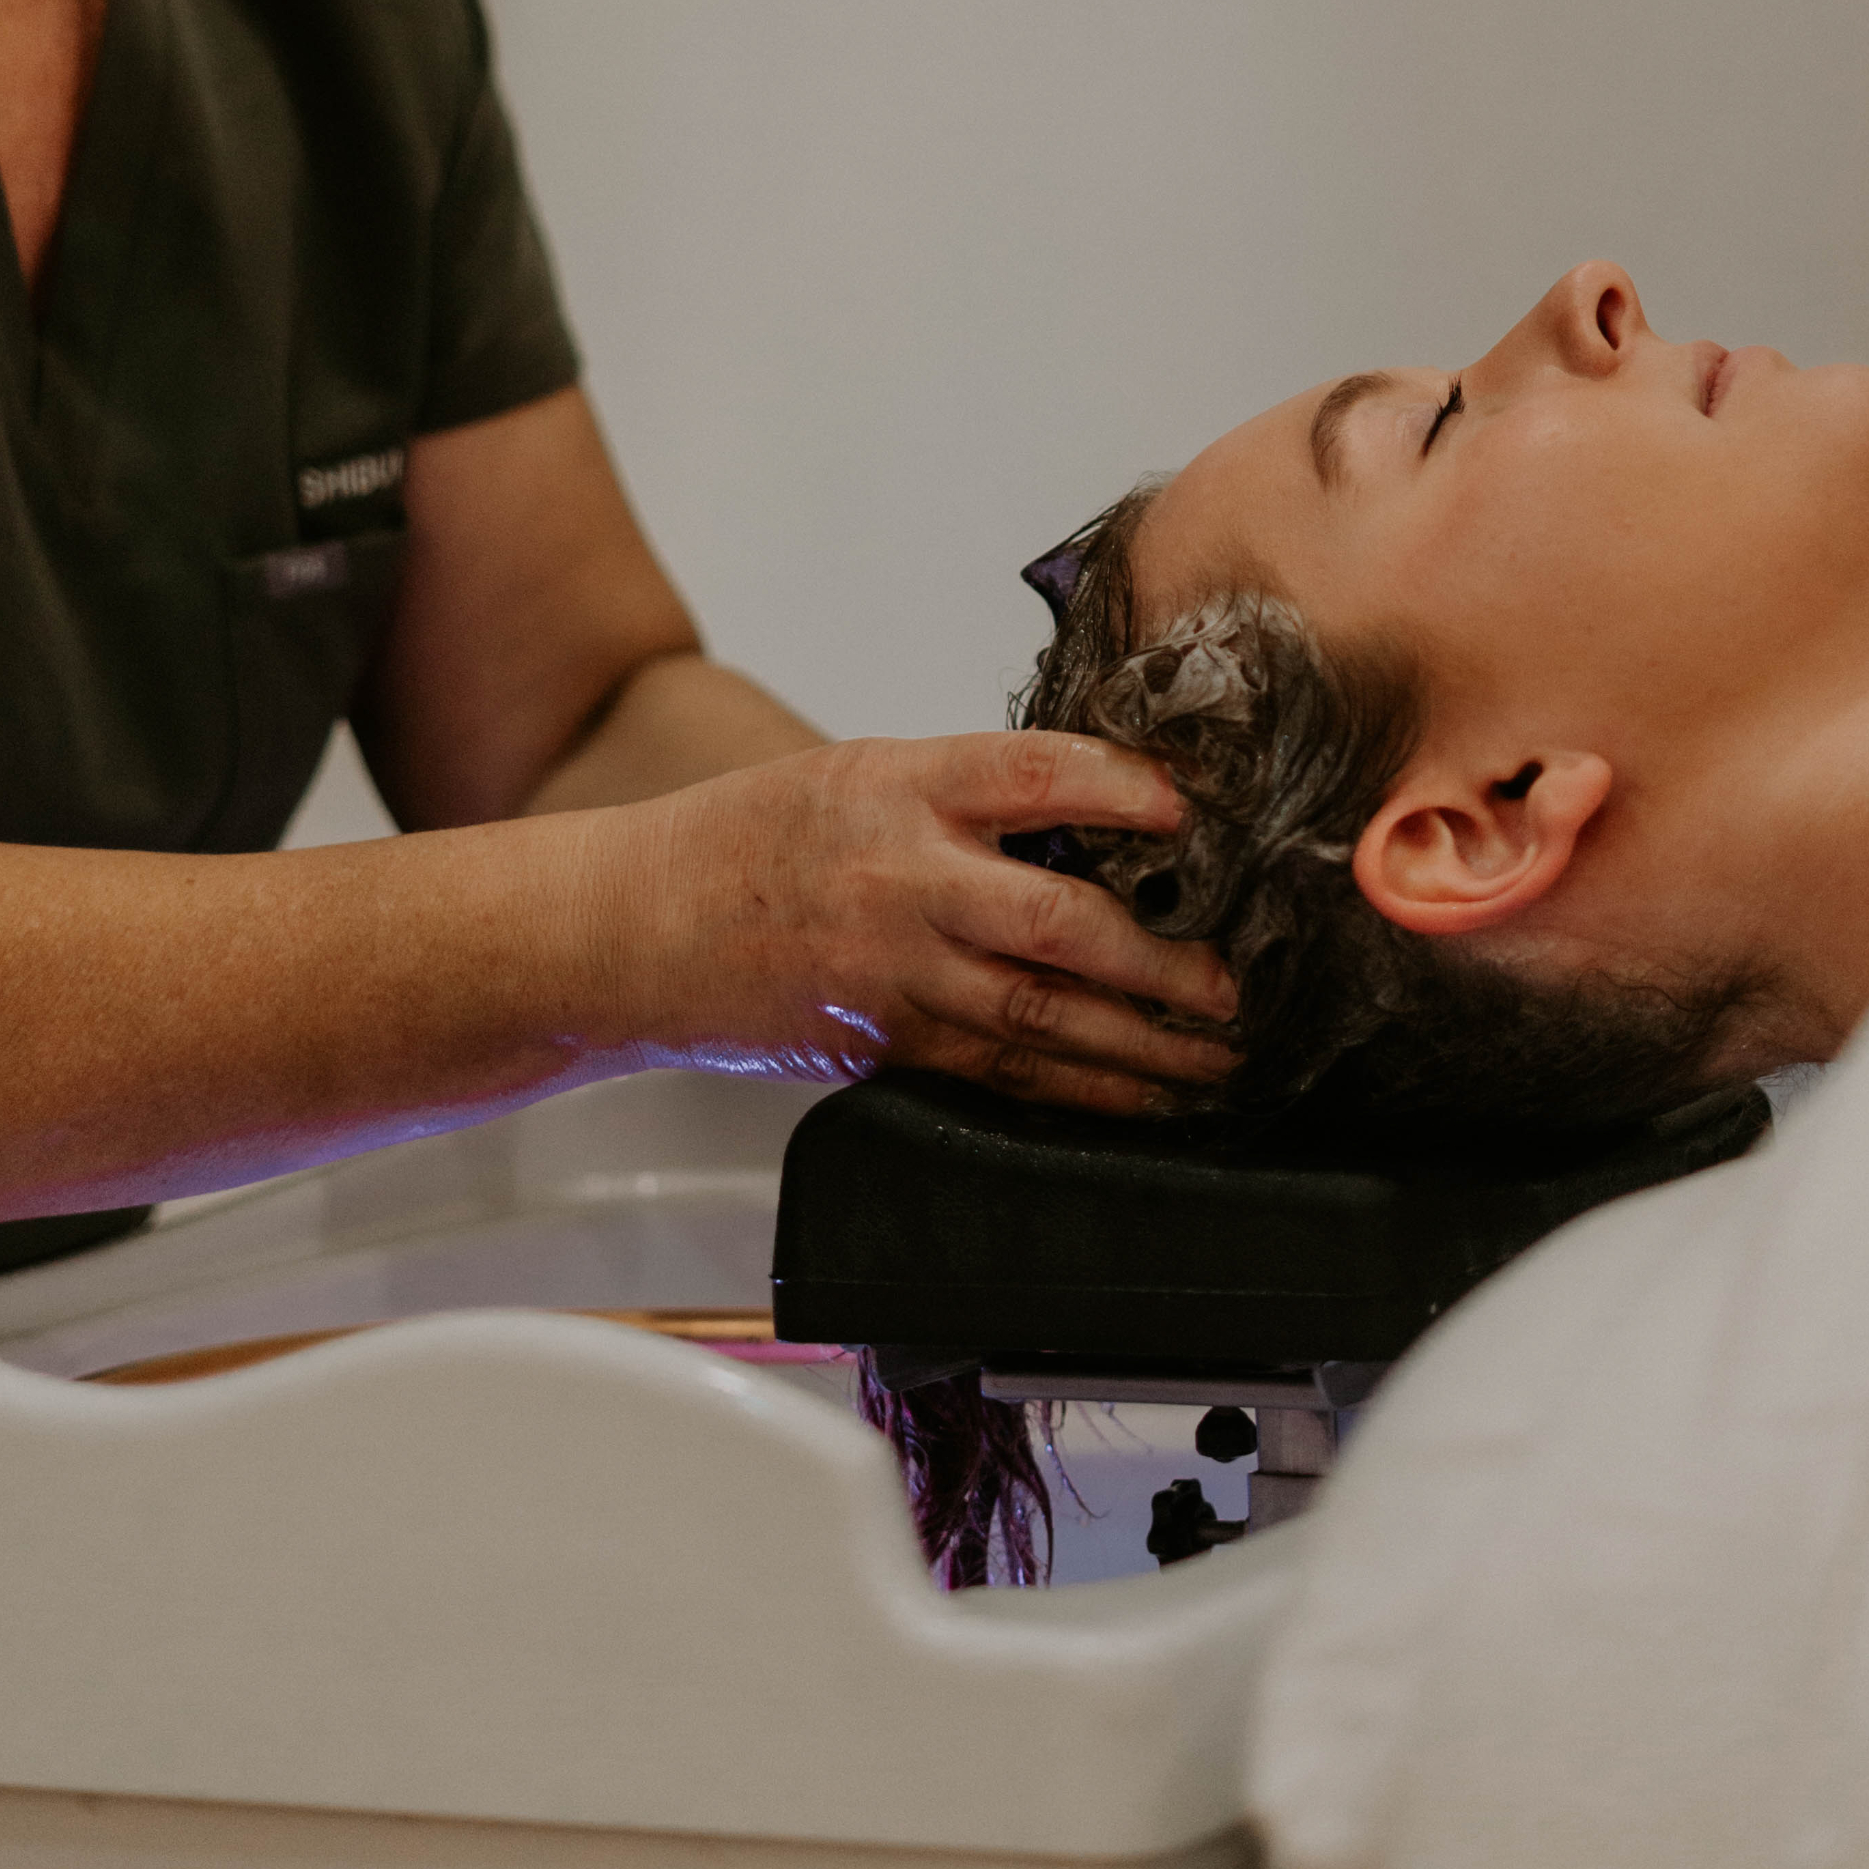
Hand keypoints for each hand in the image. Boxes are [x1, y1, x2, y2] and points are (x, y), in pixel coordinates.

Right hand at [613, 732, 1242, 1116]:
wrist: (633, 924)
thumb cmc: (749, 837)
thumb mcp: (858, 771)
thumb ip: (969, 792)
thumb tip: (1102, 816)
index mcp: (899, 783)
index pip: (1039, 774)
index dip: (1132, 791)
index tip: (1201, 814)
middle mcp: (902, 876)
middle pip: (1059, 920)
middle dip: (1162, 960)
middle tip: (1236, 982)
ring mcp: (892, 970)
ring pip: (1040, 1016)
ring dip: (1143, 1045)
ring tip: (1217, 1056)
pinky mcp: (881, 1043)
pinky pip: (999, 1073)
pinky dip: (1079, 1090)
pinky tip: (1139, 1097)